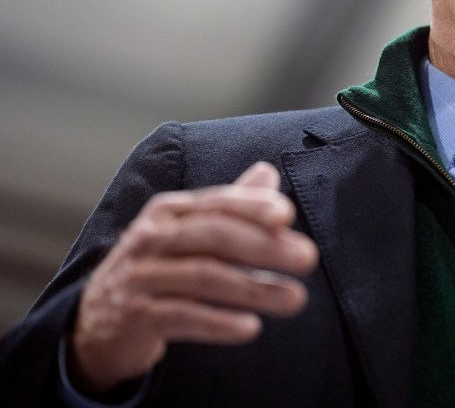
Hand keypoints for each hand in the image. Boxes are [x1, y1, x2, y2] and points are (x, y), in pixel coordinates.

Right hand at [69, 162, 318, 395]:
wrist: (100, 321)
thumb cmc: (159, 267)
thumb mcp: (190, 231)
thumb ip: (230, 205)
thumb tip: (268, 173)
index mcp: (169, 211)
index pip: (216, 204)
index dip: (252, 207)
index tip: (288, 216)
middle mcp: (151, 238)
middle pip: (214, 236)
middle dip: (264, 246)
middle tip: (308, 258)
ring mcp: (140, 276)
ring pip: (204, 277)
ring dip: (255, 289)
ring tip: (296, 299)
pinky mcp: (136, 316)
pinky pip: (183, 316)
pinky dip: (219, 322)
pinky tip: (251, 328)